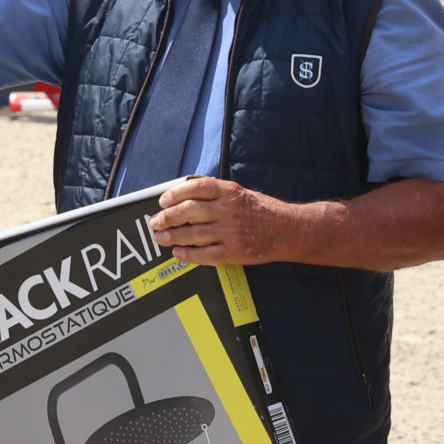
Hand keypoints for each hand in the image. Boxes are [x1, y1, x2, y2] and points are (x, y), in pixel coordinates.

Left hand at [148, 177, 298, 266]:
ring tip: (162, 238)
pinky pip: (205, 254)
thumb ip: (216, 193)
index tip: (163, 201)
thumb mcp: (240, 192)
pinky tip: (179, 254)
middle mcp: (229, 210)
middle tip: (156, 222)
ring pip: (193, 234)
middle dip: (167, 218)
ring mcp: (231, 232)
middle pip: (189, 211)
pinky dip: (188, 255)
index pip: (195, 188)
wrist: (288, 230)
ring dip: (173, 237)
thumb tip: (184, 197)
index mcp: (229, 191)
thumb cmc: (261, 210)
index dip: (175, 193)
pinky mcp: (234, 251)